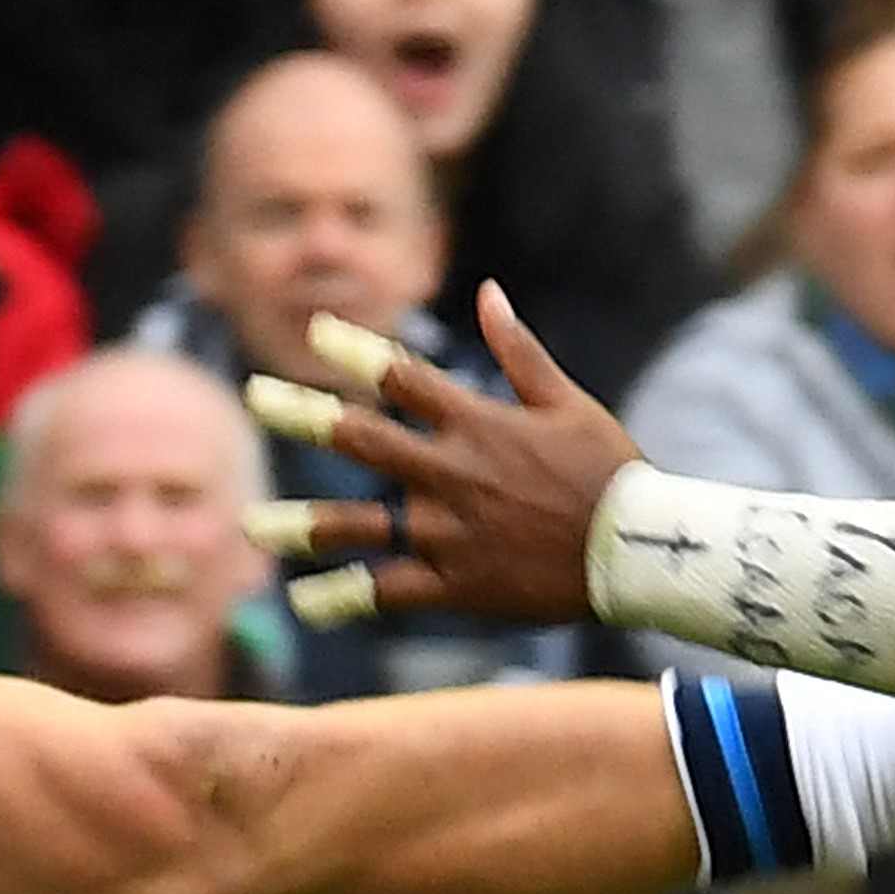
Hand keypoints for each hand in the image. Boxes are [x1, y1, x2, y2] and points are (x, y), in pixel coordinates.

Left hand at [251, 290, 643, 627]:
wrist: (644, 554)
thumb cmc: (612, 473)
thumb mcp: (568, 403)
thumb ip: (518, 351)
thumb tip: (488, 291)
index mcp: (478, 424)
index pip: (402, 377)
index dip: (356, 351)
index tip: (317, 332)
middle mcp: (451, 474)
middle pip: (360, 437)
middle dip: (301, 415)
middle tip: (255, 396)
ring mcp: (447, 533)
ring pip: (358, 524)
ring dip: (300, 524)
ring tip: (250, 525)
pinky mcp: (455, 585)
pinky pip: (387, 591)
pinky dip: (344, 598)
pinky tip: (305, 601)